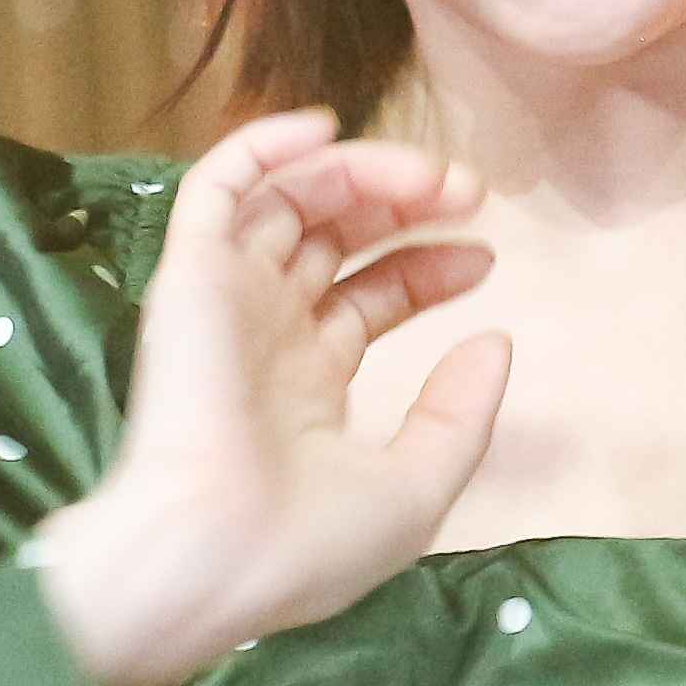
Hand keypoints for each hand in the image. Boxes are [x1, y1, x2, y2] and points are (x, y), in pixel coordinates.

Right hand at [37, 108, 508, 685]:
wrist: (212, 558)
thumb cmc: (309, 544)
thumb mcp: (417, 486)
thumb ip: (462, 412)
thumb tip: (495, 337)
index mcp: (307, 384)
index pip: (370, 295)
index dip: (426, 266)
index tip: (485, 258)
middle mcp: (265, 332)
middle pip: (335, 236)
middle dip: (402, 204)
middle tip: (466, 192)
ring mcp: (228, 300)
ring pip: (290, 200)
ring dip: (359, 172)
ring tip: (428, 177)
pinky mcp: (190, 275)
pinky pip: (216, 188)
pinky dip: (263, 146)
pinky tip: (325, 128)